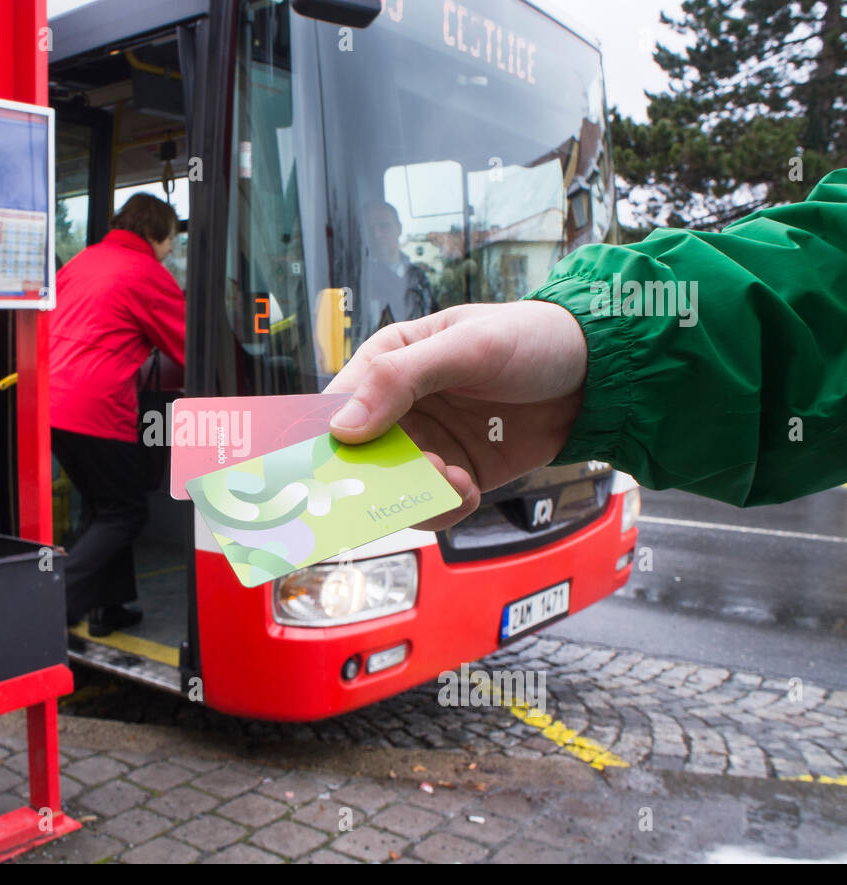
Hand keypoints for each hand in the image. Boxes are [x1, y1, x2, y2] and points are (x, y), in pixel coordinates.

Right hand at [325, 301, 587, 530]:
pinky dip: (444, 507)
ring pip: (391, 488)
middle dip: (377, 477)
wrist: (597, 374)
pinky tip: (469, 488)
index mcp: (387, 362)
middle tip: (410, 478)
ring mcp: (427, 443)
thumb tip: (342, 427)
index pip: (335, 406)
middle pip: (358, 457)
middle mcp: (399, 407)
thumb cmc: (531, 338)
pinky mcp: (456, 473)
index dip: (325, 440)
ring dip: (415, 495)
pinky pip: (431, 504)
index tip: (327, 470)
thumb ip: (400, 380)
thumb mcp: (465, 347)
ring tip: (454, 480)